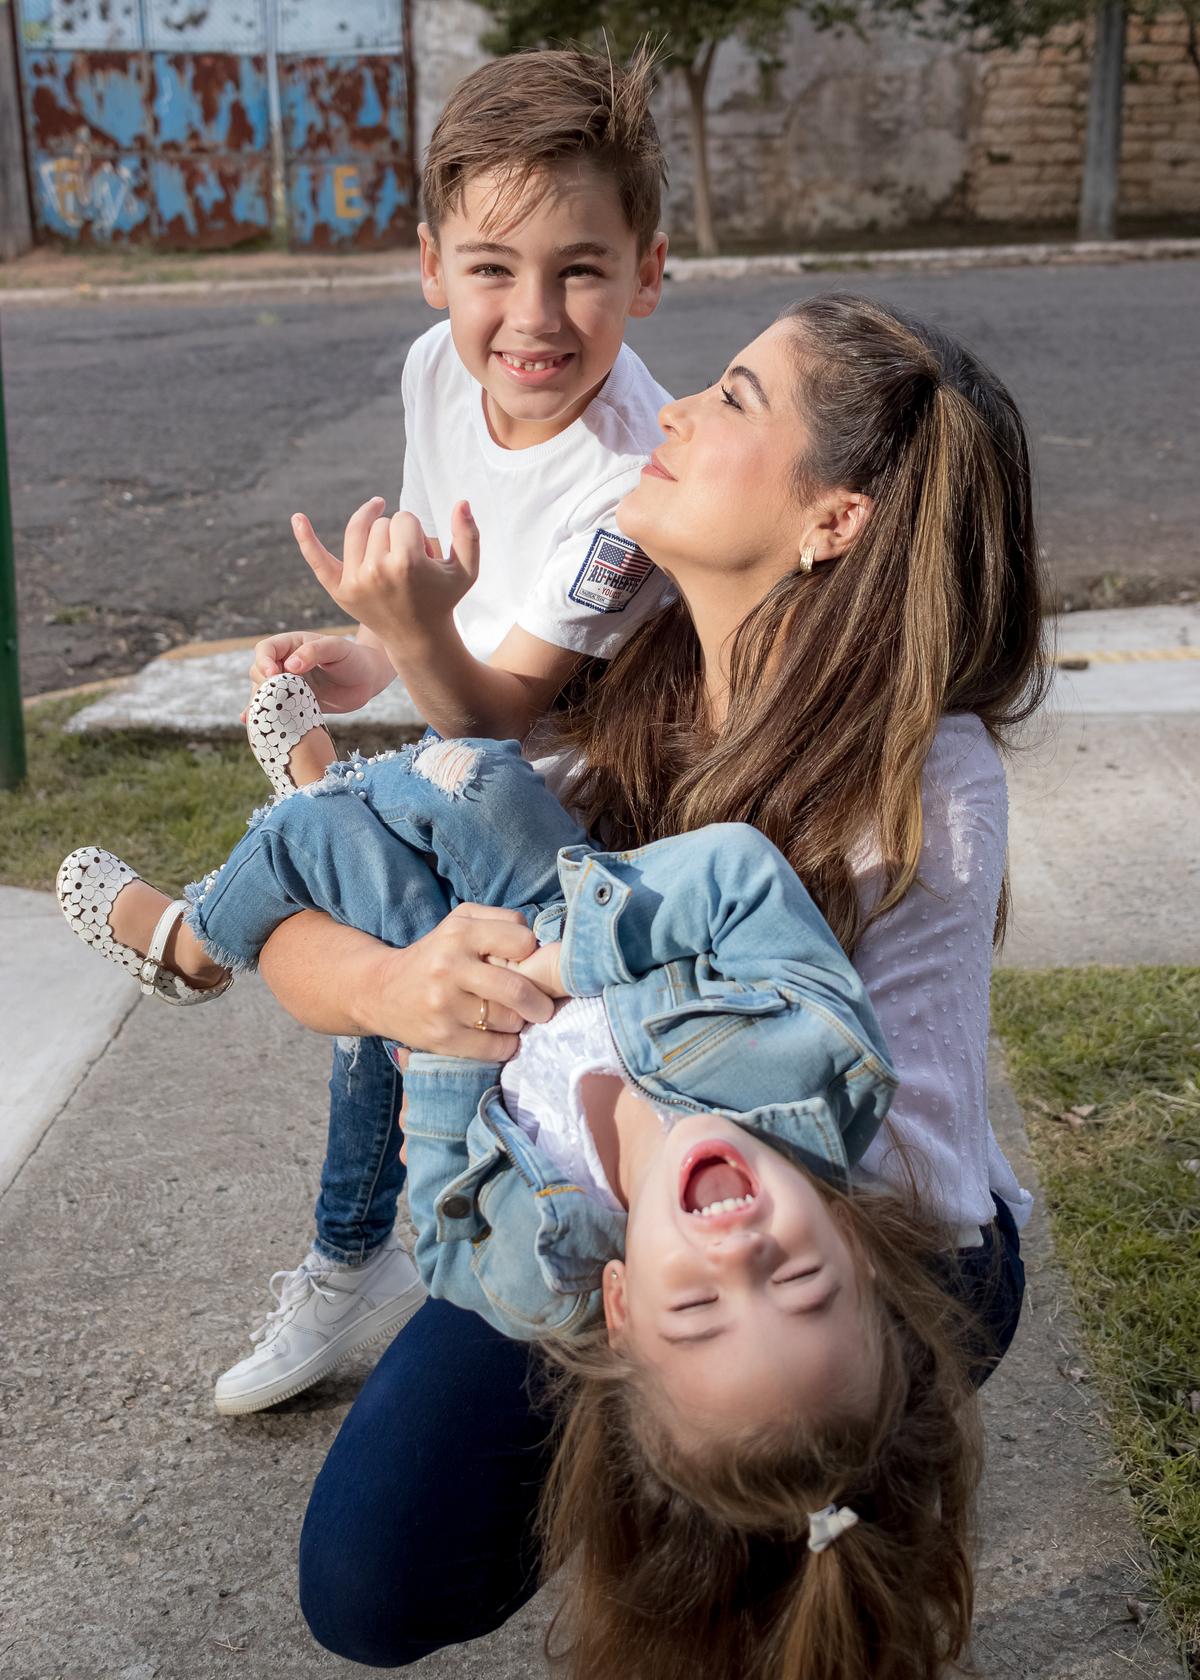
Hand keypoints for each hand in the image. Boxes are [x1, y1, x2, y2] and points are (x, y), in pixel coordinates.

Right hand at [246, 631, 392, 714]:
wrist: (367, 679)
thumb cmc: (353, 658)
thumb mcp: (336, 648)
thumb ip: (314, 652)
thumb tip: (290, 665)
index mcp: (292, 645)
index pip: (265, 649)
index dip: (263, 661)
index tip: (272, 674)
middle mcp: (285, 664)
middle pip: (259, 672)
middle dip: (263, 684)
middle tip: (276, 697)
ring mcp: (288, 685)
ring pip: (263, 692)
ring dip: (260, 702)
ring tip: (261, 715)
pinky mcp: (295, 703)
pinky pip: (274, 708)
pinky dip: (262, 715)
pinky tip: (250, 722)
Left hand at [291, 497, 478, 653]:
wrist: (419, 638)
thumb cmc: (443, 599)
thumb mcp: (466, 570)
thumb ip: (469, 534)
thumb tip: (462, 501)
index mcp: (407, 563)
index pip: (405, 518)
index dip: (418, 534)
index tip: (424, 558)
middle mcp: (377, 571)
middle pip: (382, 523)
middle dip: (397, 536)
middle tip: (409, 566)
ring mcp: (355, 581)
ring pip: (360, 530)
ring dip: (375, 535)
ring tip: (389, 554)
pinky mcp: (340, 591)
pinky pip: (317, 558)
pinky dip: (306, 538)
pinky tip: (297, 517)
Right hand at [372, 903, 553, 1059]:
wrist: (381, 991)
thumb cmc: (435, 954)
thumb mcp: (460, 922)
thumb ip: (501, 921)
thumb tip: (540, 945)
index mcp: (458, 933)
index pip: (522, 942)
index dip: (530, 954)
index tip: (525, 964)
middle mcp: (449, 968)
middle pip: (518, 989)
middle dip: (540, 1002)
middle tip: (542, 1007)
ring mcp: (445, 1006)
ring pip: (510, 1021)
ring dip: (519, 1022)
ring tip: (511, 1017)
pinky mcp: (443, 1038)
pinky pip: (496, 1048)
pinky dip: (507, 1045)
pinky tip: (498, 1035)